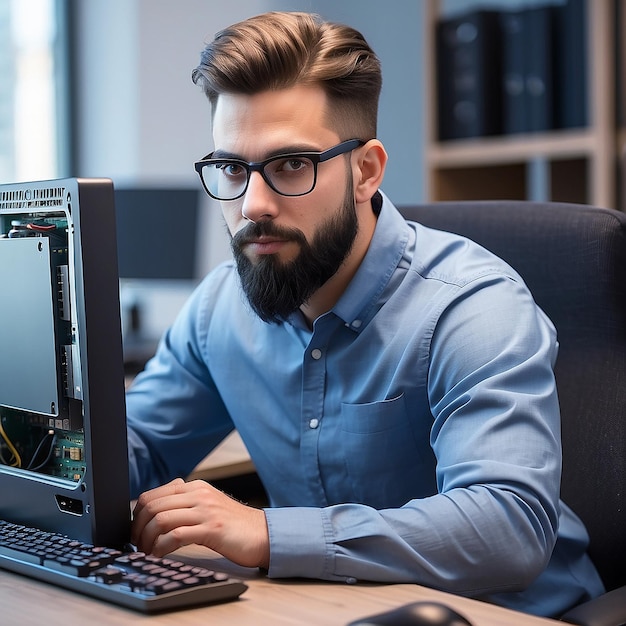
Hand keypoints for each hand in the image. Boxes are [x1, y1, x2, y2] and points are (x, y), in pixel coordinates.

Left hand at [131, 478, 269, 568]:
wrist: (263, 533)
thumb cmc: (234, 524)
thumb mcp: (208, 504)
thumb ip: (186, 501)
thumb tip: (157, 505)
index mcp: (195, 487)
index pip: (152, 495)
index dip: (136, 516)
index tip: (135, 532)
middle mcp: (199, 494)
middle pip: (152, 506)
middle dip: (138, 529)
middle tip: (138, 545)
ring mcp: (205, 510)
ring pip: (161, 519)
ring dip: (147, 540)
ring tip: (148, 552)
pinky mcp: (212, 528)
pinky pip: (176, 535)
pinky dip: (161, 547)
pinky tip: (160, 554)